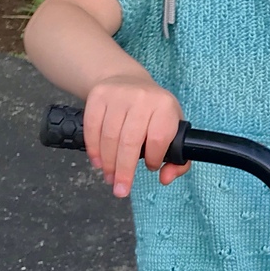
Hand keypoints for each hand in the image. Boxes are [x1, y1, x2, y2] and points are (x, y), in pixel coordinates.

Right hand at [83, 74, 186, 197]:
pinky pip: (92, 127)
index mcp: (164, 106)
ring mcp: (118, 95)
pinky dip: (93, 149)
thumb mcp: (172, 128)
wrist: (126, 80)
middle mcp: (142, 98)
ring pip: (109, 137)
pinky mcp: (98, 96)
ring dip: (108, 163)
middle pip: (130, 141)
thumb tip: (165, 178)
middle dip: (124, 171)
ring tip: (110, 177)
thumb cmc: (152, 112)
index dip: (154, 159)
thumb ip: (177, 159)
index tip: (151, 167)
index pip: (158, 139)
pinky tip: (98, 162)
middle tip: (121, 190)